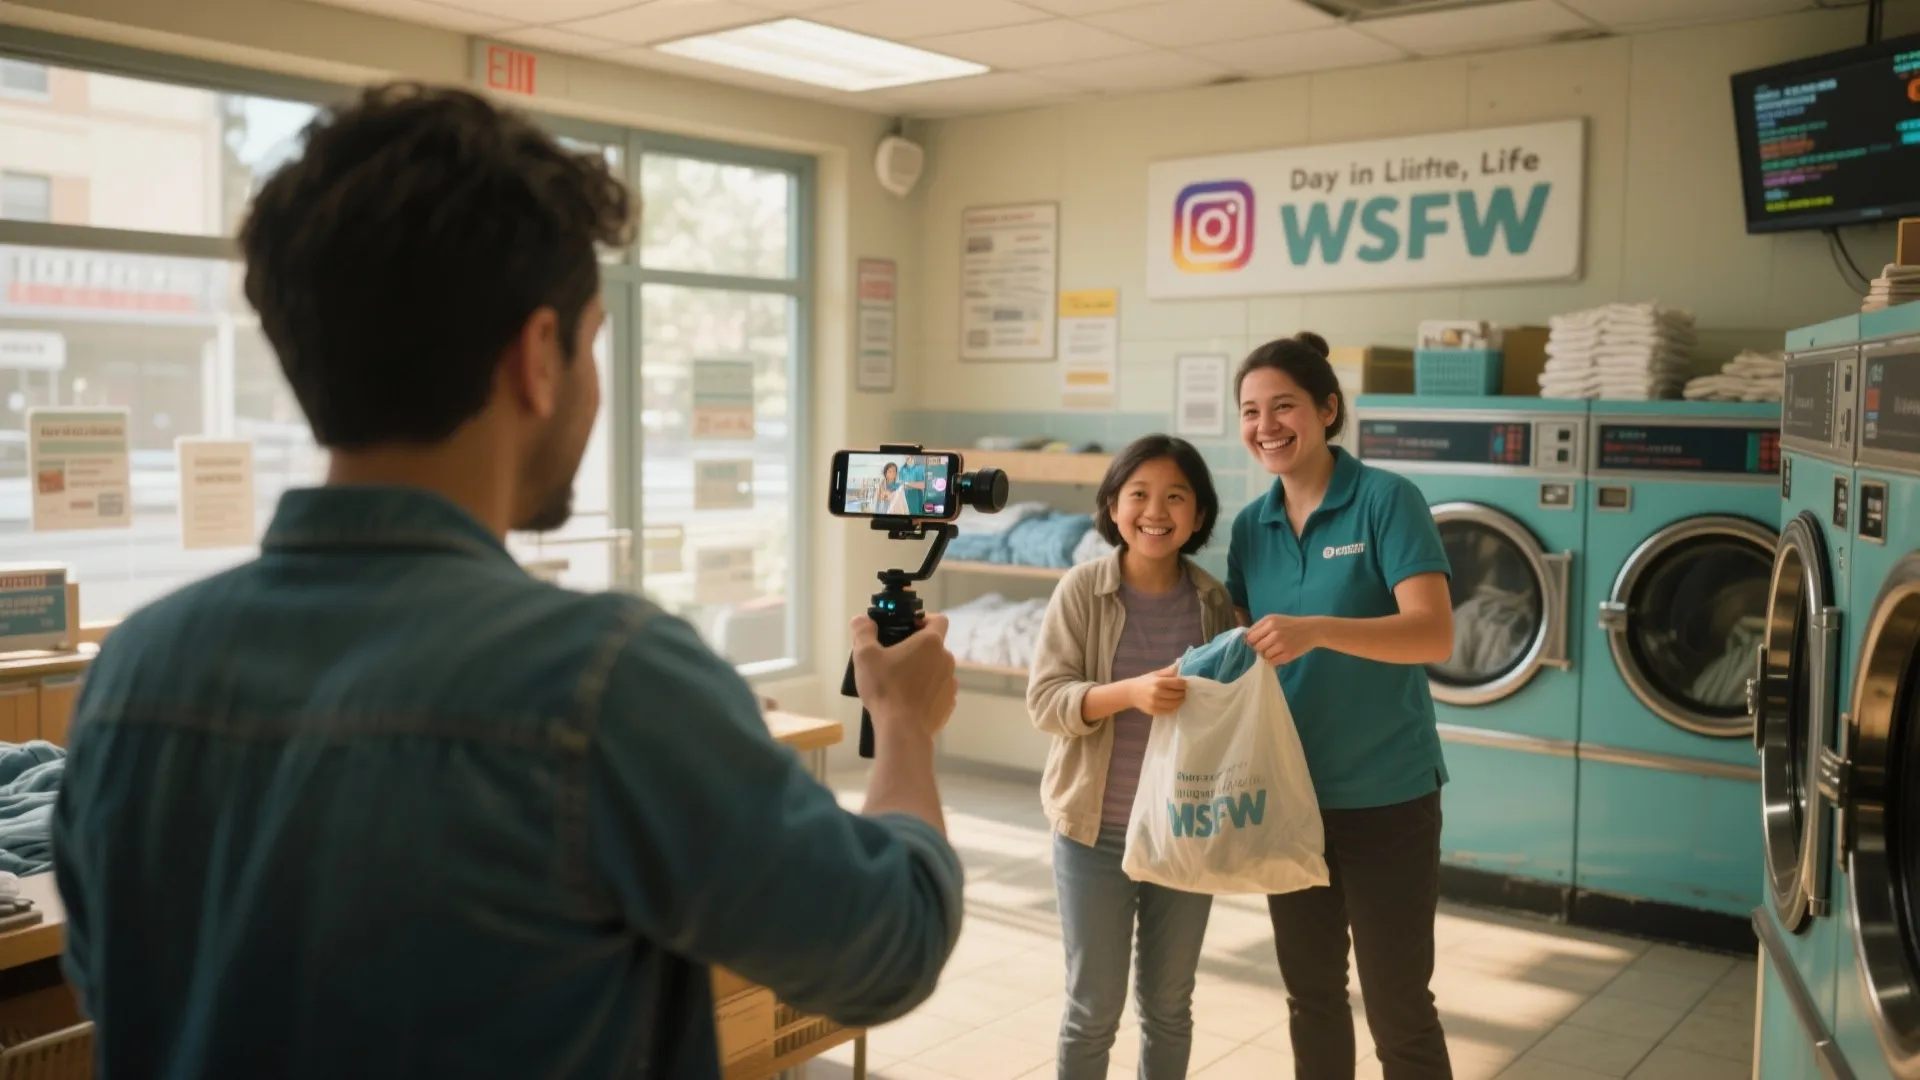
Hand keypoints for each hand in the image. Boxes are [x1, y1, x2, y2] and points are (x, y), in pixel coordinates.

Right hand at [851, 614, 958, 740]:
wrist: (902, 730)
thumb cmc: (885, 689)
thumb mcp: (865, 656)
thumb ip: (863, 632)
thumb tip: (861, 619)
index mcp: (931, 642)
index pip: (938, 619)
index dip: (924, 619)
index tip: (908, 628)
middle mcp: (946, 659)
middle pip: (934, 646)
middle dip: (917, 650)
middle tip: (894, 659)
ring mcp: (950, 683)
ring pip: (937, 669)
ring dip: (923, 671)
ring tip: (900, 684)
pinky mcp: (948, 704)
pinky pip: (938, 691)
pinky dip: (927, 692)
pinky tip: (910, 701)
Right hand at [1126, 664, 1187, 715]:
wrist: (1131, 693)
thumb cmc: (1145, 681)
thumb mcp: (1156, 674)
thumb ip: (1170, 670)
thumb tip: (1182, 661)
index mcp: (1158, 682)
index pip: (1178, 684)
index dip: (1184, 684)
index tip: (1185, 683)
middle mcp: (1157, 693)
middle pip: (1178, 694)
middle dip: (1183, 692)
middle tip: (1183, 690)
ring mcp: (1155, 704)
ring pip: (1175, 704)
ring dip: (1180, 700)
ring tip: (1180, 697)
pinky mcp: (1154, 712)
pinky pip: (1169, 711)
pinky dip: (1174, 707)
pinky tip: (1173, 703)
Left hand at [1246, 615, 1321, 665]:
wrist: (1312, 630)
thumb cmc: (1290, 624)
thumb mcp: (1274, 619)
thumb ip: (1259, 627)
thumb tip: (1246, 639)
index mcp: (1269, 622)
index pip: (1250, 637)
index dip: (1251, 641)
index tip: (1256, 642)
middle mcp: (1274, 632)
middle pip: (1256, 647)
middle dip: (1259, 648)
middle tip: (1267, 646)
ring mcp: (1282, 644)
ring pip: (1264, 656)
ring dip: (1267, 655)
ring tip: (1274, 650)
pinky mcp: (1288, 654)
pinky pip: (1272, 662)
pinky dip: (1273, 660)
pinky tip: (1278, 654)